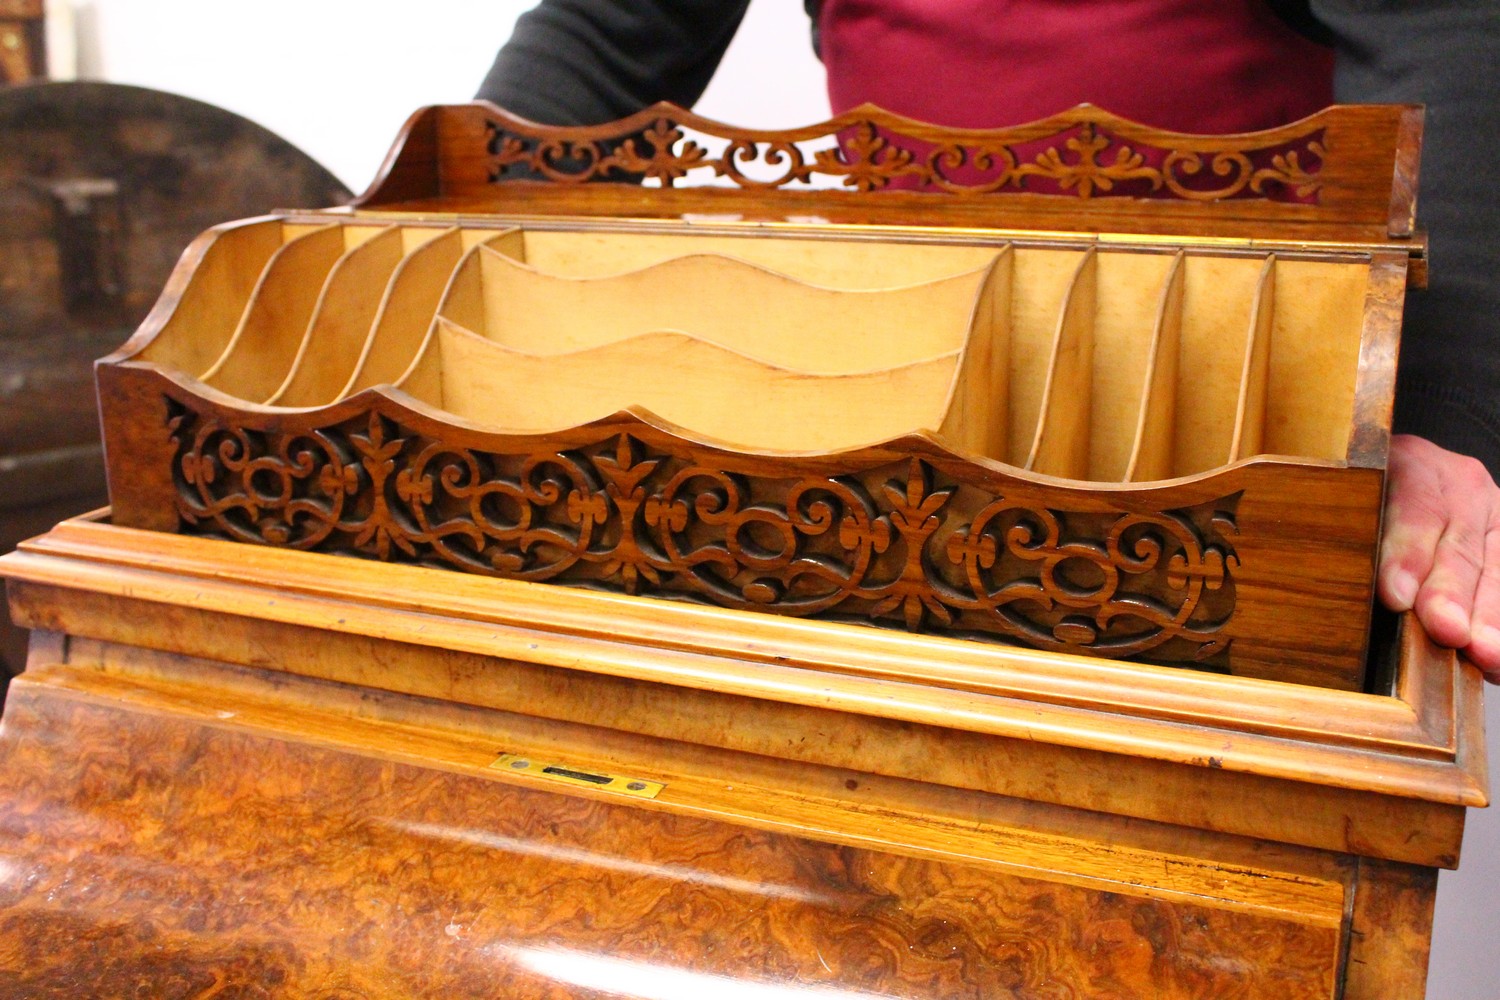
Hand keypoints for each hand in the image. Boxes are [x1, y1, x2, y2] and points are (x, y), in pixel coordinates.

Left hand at [1377, 434, 1499, 680]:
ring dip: (1489, 614)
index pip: (1414, 507)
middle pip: (1458, 544)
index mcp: (1411, 465)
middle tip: (1446, 630)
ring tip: (1483, 651)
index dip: (1407, 553)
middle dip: (1452, 593)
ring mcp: (1492, 513)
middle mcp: (1460, 485)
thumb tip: (1341, 587)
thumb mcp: (1355, 496)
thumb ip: (1353, 531)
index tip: (1395, 596)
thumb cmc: (1369, 498)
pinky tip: (1495, 653)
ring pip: (1494, 566)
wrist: (1416, 478)